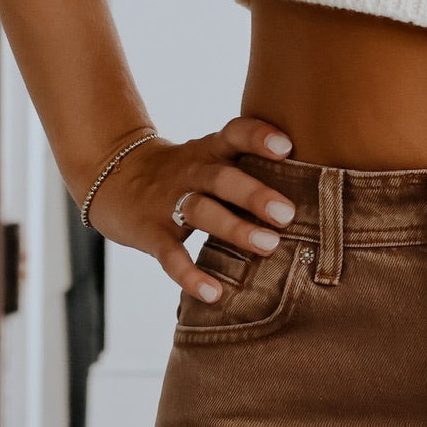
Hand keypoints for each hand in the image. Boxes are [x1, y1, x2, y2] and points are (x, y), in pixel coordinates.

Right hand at [84, 115, 297, 301]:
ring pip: (201, 211)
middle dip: (255, 194)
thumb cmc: (182, 172)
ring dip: (235, 229)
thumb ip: (247, 168)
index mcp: (208, 150)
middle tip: (287, 214)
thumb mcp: (208, 157)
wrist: (115, 176)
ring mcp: (169, 202)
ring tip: (268, 246)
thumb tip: (311, 191)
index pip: (234, 133)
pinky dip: (191, 275)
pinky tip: (214, 293)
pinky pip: (171, 256)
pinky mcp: (151, 233)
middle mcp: (191, 172)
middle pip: (222, 177)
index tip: (286, 147)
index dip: (258, 136)